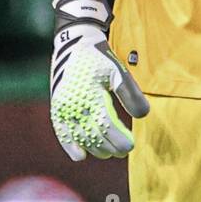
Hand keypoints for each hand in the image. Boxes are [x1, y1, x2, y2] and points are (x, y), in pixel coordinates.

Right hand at [50, 0, 149, 160]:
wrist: (73, 44)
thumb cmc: (99, 58)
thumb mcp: (118, 72)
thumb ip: (130, 94)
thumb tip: (143, 116)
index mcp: (91, 95)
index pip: (107, 126)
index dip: (119, 139)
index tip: (130, 146)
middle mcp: (74, 105)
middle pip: (94, 135)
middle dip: (110, 146)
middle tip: (123, 151)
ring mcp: (63, 108)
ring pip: (79, 137)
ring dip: (94, 148)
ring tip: (108, 153)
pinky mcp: (57, 108)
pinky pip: (62, 132)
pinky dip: (70, 145)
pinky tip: (80, 156)